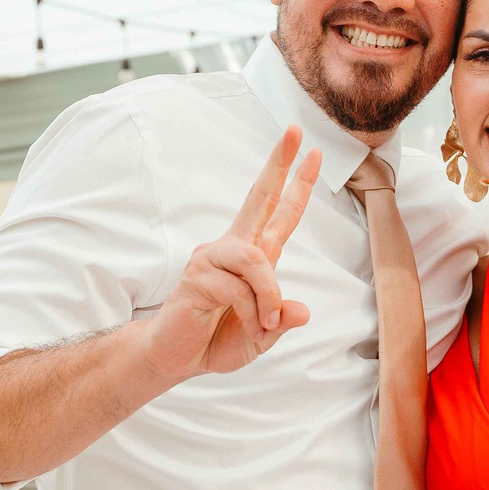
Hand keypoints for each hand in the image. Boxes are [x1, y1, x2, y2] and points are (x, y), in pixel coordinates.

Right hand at [139, 128, 321, 383]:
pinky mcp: (197, 276)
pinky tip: (249, 329)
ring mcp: (212, 258)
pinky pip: (239, 289)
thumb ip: (280, 323)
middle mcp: (232, 249)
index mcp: (252, 256)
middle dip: (278, 164)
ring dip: (269, 295)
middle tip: (293, 130)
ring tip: (265, 324)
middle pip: (259, 197)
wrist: (176, 358)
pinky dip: (253, 314)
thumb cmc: (216, 341)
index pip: (278, 212)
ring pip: (256, 259)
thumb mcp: (261, 336)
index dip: (296, 184)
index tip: (312, 152)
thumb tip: (302, 311)